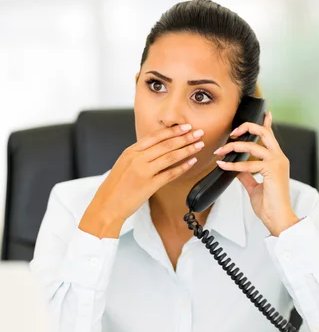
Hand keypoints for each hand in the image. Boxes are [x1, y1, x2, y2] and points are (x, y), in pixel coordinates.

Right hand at [79, 124, 204, 236]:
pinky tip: (192, 162)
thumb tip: (156, 149)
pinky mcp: (149, 185)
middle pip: (165, 144)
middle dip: (184, 137)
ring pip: (170, 156)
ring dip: (187, 149)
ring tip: (199, 145)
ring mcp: (143, 171)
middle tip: (198, 132)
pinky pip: (170, 174)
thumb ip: (139, 155)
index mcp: (130, 152)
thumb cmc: (115, 187)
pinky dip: (182, 167)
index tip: (185, 126)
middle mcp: (137, 159)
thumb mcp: (124, 164)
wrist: (106, 205)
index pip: (155, 136)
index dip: (172, 130)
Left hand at [213, 111, 300, 235]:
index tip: (265, 113)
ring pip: (252, 145)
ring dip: (233, 147)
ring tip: (220, 151)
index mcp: (277, 160)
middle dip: (246, 128)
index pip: (271, 137)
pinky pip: (248, 164)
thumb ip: (246, 175)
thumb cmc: (270, 205)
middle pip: (264, 133)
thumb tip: (236, 168)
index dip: (267, 123)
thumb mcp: (254, 186)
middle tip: (232, 133)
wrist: (278, 218)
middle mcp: (279, 158)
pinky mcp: (272, 170)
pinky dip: (232, 164)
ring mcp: (277, 163)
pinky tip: (222, 164)